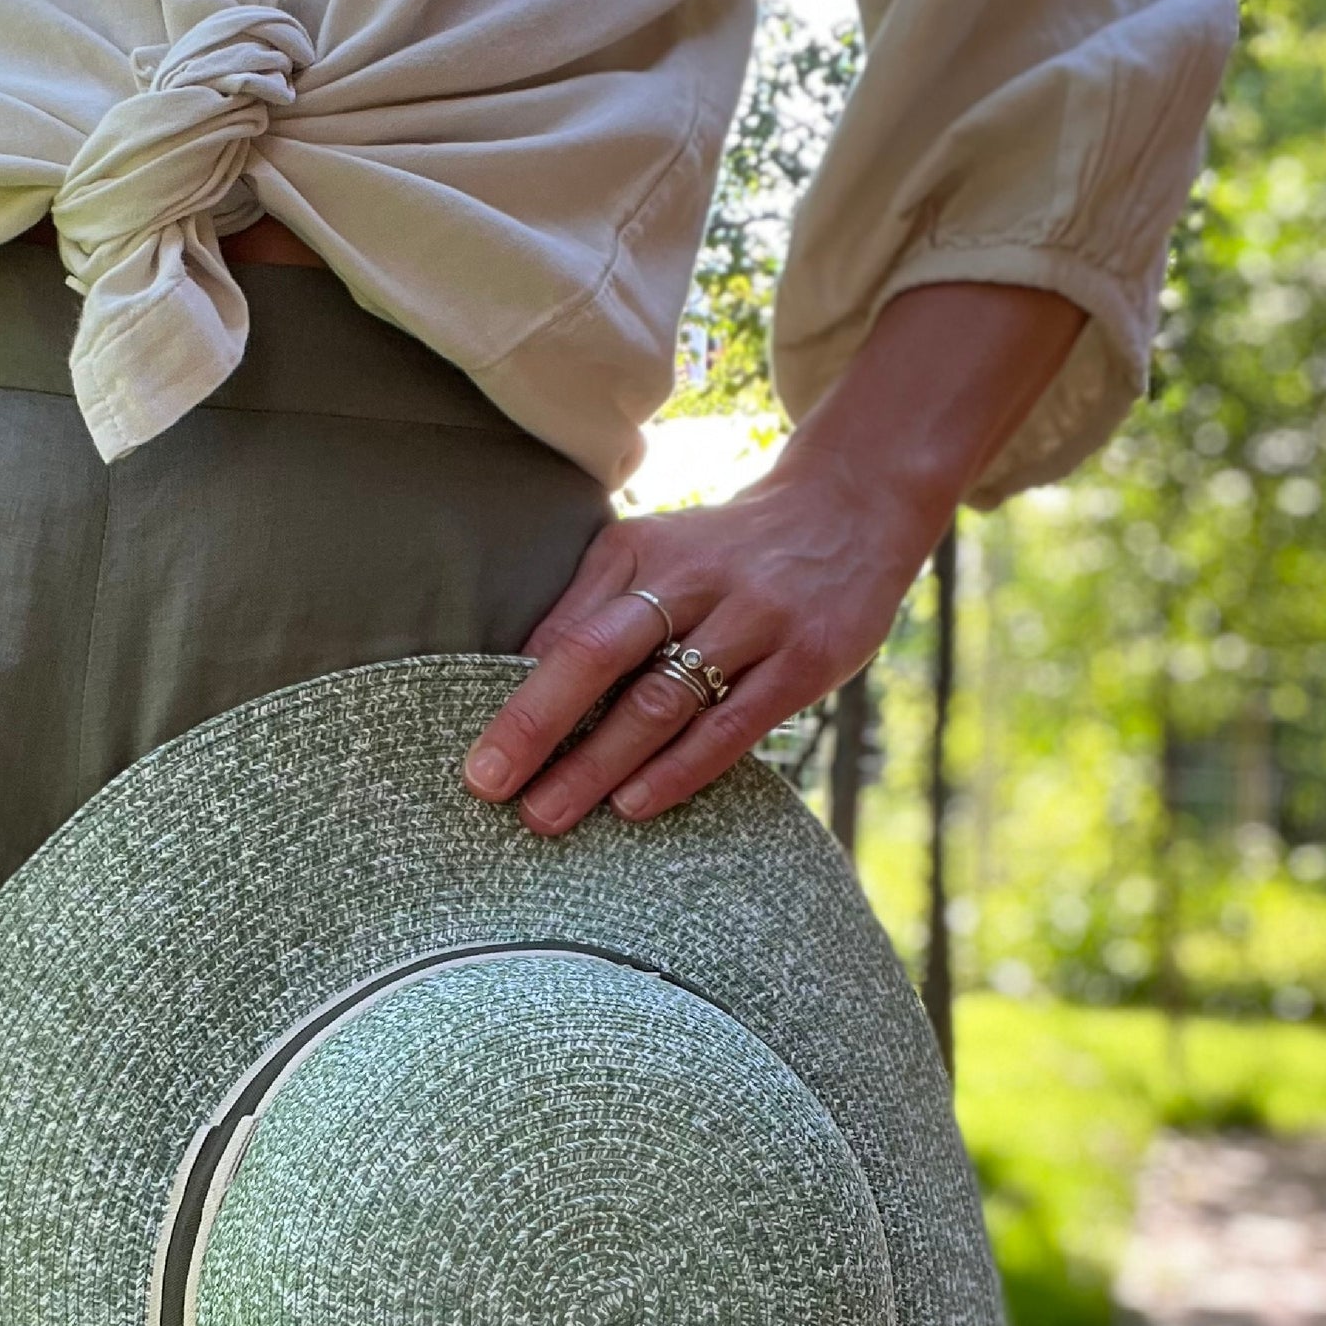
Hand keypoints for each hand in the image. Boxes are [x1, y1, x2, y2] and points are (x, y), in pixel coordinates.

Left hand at [462, 281, 1085, 833]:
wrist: (851, 511)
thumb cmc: (724, 553)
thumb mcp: (653, 552)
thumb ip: (588, 606)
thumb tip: (514, 680)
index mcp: (642, 552)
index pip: (565, 632)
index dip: (517, 698)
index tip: (475, 760)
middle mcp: (694, 580)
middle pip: (600, 657)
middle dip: (539, 727)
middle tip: (491, 790)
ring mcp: (755, 621)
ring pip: (663, 702)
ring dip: (599, 765)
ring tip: (549, 814)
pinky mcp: (807, 660)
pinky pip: (734, 726)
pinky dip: (680, 769)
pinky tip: (635, 804)